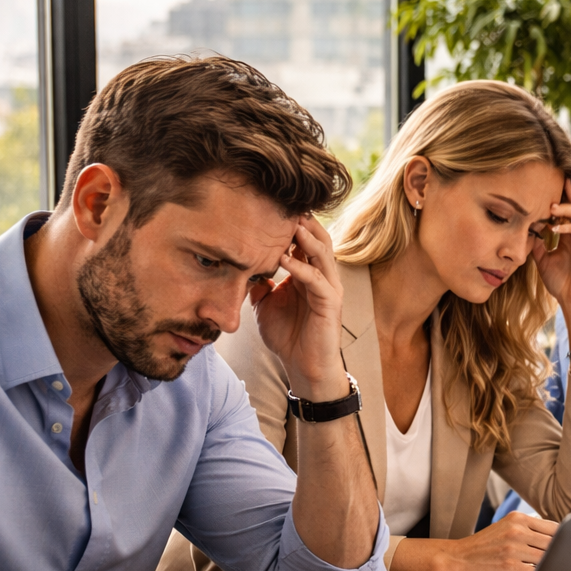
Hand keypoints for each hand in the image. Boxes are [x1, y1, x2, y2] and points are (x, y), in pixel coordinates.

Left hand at [250, 216, 349, 401]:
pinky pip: (317, 280)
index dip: (290, 224)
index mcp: (307, 274)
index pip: (303, 241)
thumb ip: (258, 284)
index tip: (270, 205)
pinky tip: (283, 260)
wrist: (304, 367)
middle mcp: (322, 277)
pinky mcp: (330, 304)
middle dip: (303, 221)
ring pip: (323, 254)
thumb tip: (240, 267)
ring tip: (290, 223)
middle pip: (318, 239)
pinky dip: (301, 268)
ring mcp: (329, 289)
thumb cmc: (288, 337)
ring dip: (306, 238)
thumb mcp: (264, 305)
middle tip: (285, 203)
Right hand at [422, 512, 557, 570]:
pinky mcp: (510, 566)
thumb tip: (558, 540)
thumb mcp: (505, 529)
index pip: (555, 528)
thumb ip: (528, 531)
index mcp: (518, 519)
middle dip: (564, 555)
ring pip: (547, 558)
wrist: (454, 558)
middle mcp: (517, 530)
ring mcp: (514, 548)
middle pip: (555, 543)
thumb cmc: (482, 548)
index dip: (568, 541)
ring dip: (555, 567)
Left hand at [532, 179, 570, 315]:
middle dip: (568, 194)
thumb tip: (528, 230)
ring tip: (552, 206)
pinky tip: (555, 227)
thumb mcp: (543, 261)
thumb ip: (538, 245)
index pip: (568, 212)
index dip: (561, 197)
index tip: (549, 184)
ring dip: (567, 208)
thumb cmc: (561, 284)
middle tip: (556, 183)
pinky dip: (569, 227)